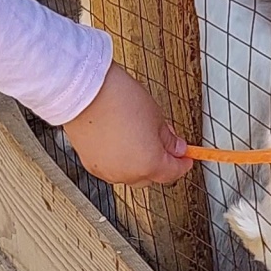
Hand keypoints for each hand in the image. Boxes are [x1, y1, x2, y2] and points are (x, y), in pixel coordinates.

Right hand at [62, 65, 192, 187]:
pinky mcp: (90, 164)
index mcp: (149, 164)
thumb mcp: (155, 116)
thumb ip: (168, 138)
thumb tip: (176, 147)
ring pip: (130, 174)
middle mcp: (127, 173)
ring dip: (138, 163)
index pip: (172, 172)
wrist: (84, 93)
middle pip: (151, 177)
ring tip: (137, 139)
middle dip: (159, 164)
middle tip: (162, 143)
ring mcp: (107, 171)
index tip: (185, 157)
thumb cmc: (118, 100)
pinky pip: (111, 168)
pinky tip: (119, 142)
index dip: (182, 164)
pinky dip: (119, 160)